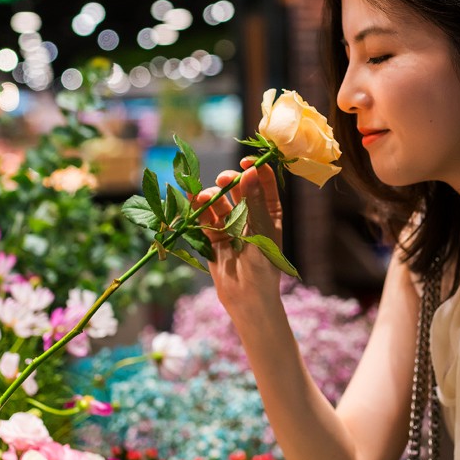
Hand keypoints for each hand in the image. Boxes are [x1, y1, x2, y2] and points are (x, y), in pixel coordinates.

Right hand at [192, 156, 284, 320]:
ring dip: (211, 196)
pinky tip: (190, 197)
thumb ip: (252, 202)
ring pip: (219, 202)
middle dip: (229, 180)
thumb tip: (249, 172)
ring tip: (204, 198)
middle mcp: (250, 215)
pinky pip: (204, 217)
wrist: (247, 298)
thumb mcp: (261, 231)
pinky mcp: (213, 236)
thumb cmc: (263, 266)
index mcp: (269, 212)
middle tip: (223, 180)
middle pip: (238, 188)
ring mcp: (231, 225)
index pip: (264, 182)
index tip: (246, 161)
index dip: (256, 168)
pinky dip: (196, 207)